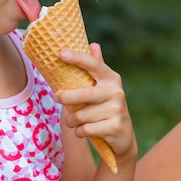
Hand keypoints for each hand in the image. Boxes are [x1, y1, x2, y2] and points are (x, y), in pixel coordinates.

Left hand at [55, 43, 136, 160]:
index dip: (78, 58)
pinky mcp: (115, 127)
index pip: (94, 64)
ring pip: (81, 115)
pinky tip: (82, 130)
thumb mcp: (103, 87)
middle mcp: (116, 92)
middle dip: (66, 97)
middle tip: (56, 97)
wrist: (123, 135)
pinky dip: (79, 131)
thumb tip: (94, 44)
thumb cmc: (105, 106)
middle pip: (84, 94)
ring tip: (73, 120)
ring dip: (71, 120)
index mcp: (111, 78)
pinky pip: (85, 129)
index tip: (61, 53)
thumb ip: (97, 67)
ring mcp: (117, 110)